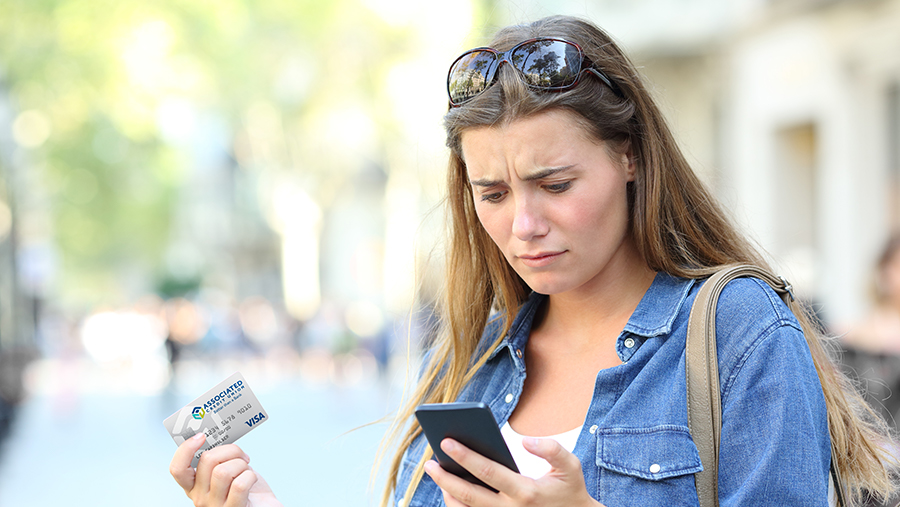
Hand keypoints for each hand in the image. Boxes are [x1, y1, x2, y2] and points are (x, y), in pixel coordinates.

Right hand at [169, 433, 282, 506]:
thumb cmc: (246, 487)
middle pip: (207, 461)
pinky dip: (250, 476)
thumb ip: (218, 458)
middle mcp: (200, 498)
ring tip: (246, 470)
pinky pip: (239, 485)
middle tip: (240, 456)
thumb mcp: (227, 470)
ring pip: (222, 472)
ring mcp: (215, 506)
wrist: (262, 505)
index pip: (177, 469)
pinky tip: (252, 480)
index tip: (201, 436)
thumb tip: (217, 437)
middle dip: (230, 450)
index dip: (186, 449)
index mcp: (195, 486)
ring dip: (241, 464)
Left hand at [423, 437, 604, 506]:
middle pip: (468, 494)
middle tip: (429, 463)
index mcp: (526, 492)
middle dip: (445, 478)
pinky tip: (449, 490)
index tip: (446, 441)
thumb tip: (525, 440)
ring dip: (447, 493)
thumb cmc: (570, 491)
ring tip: (436, 473)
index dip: (465, 456)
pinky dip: (457, 505)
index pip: (488, 472)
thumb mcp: (571, 467)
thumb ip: (552, 449)